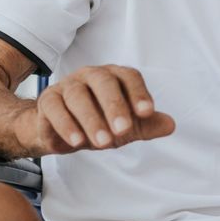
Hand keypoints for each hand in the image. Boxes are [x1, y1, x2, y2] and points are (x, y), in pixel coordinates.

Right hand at [25, 64, 175, 155]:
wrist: (60, 132)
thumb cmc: (98, 123)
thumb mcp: (125, 128)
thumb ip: (146, 125)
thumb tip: (171, 125)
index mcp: (114, 77)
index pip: (129, 77)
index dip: (139, 93)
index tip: (147, 113)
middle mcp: (91, 76)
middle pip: (103, 83)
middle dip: (115, 106)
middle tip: (123, 132)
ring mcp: (67, 86)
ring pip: (78, 96)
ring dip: (92, 120)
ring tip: (103, 144)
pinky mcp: (48, 100)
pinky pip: (56, 109)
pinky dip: (67, 125)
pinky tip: (78, 142)